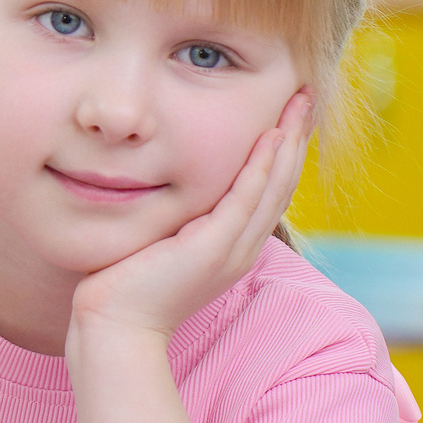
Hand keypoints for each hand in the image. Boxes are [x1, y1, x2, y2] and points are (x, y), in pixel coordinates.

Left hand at [71, 92, 314, 344]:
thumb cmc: (126, 287)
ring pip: (273, 186)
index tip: (288, 113)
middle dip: (296, 137)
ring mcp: (231, 249)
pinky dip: (261, 166)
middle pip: (281, 182)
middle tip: (306, 96)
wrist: (116, 327)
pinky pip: (245, 198)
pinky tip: (270, 136)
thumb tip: (162, 186)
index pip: (267, 189)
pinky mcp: (213, 248)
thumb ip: (174, 219)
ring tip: (299, 103)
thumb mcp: (160, 244)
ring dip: (289, 142)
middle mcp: (241, 247)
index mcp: (232, 246)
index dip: (282, 151)